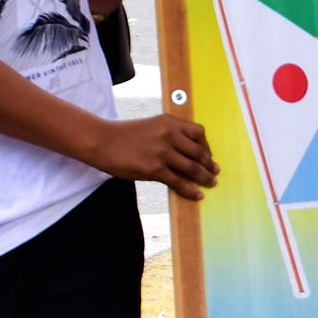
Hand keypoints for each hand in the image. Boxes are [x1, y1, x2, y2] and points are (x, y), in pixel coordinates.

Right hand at [92, 111, 217, 199]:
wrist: (103, 142)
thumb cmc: (125, 136)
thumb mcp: (152, 127)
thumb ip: (169, 135)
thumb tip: (186, 153)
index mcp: (170, 122)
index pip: (198, 133)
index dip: (206, 146)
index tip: (208, 155)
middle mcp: (169, 135)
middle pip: (199, 152)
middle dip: (209, 164)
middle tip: (214, 172)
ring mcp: (163, 152)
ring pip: (192, 168)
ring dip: (204, 178)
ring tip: (210, 183)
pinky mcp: (155, 169)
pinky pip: (179, 182)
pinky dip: (190, 190)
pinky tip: (196, 194)